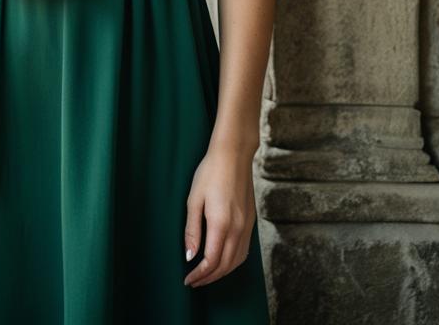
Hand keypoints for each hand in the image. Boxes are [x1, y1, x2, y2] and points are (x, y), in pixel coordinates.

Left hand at [182, 145, 256, 287]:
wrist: (233, 155)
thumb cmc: (209, 173)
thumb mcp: (193, 199)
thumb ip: (192, 230)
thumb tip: (190, 256)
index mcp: (221, 224)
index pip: (212, 261)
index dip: (199, 274)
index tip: (187, 280)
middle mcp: (238, 229)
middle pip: (225, 266)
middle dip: (209, 278)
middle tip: (194, 282)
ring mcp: (247, 226)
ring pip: (237, 261)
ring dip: (222, 272)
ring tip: (206, 275)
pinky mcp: (251, 221)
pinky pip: (243, 250)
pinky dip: (232, 262)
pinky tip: (223, 260)